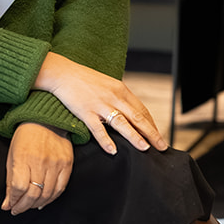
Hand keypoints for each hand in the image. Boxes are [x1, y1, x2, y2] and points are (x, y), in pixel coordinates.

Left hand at [1, 122, 72, 213]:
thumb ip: (10, 182)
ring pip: (47, 194)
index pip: (19, 187)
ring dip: (36, 204)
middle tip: (18, 210)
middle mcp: (40, 161)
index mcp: (23, 157)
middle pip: (33, 194)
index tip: (10, 206)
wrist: (45, 120)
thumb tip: (7, 205)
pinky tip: (43, 202)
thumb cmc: (24, 138)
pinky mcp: (67, 164)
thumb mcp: (12, 156)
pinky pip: (60, 189)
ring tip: (29, 206)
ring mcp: (56, 163)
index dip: (14, 200)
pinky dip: (51, 199)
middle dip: (23, 206)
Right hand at [34, 52, 166, 153]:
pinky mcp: (85, 112)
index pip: (141, 110)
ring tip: (144, 148)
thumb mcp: (107, 84)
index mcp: (121, 90)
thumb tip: (130, 112)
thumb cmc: (84, 79)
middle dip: (151, 133)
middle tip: (161, 146)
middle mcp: (113, 97)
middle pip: (137, 117)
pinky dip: (106, 141)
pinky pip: (98, 129)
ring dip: (135, 137)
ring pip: (122, 123)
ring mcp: (100, 105)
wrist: (62, 73)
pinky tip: (113, 150)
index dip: (151, 125)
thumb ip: (119, 97)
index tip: (157, 136)